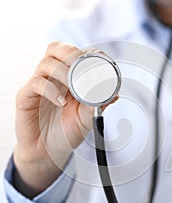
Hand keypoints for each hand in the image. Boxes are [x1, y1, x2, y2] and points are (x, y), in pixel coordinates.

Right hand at [14, 42, 113, 196]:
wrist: (48, 153)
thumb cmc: (66, 133)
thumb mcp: (86, 119)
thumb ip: (98, 106)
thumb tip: (115, 94)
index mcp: (68, 78)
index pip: (75, 54)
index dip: (87, 53)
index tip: (101, 60)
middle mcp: (53, 77)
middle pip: (56, 48)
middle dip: (71, 53)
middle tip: (82, 67)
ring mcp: (39, 85)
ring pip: (46, 62)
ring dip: (62, 72)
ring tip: (72, 88)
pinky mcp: (26, 96)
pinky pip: (36, 83)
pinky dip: (51, 89)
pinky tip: (62, 102)